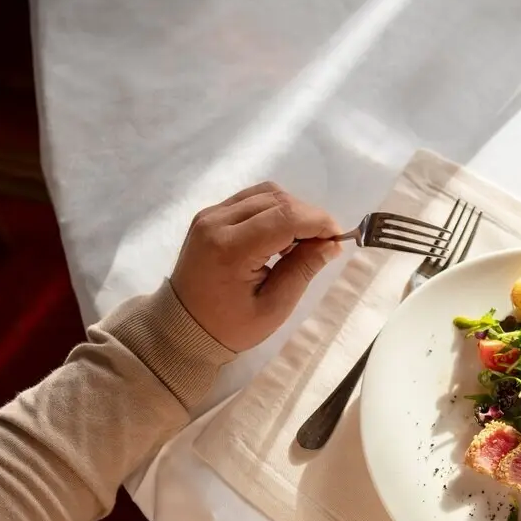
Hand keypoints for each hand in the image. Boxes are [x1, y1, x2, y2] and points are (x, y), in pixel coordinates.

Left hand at [170, 182, 341, 351]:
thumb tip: (332, 244)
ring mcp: (210, 215)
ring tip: (300, 242)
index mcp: (231, 249)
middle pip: (277, 199)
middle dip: (309, 216)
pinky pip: (251, 199)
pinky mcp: (209, 215)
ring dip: (292, 211)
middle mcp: (217, 222)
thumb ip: (303, 270)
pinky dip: (274, 210)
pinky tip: (279, 236)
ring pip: (265, 193)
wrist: (182, 326)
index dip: (319, 222)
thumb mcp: (274, 307)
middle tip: (323, 244)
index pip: (285, 217)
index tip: (337, 239)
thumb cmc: (230, 325)